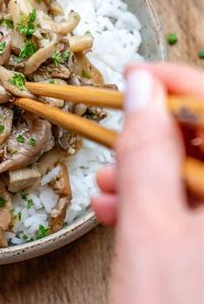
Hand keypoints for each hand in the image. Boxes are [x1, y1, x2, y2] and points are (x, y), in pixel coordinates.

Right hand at [92, 63, 203, 303]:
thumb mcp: (150, 228)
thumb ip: (146, 148)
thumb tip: (140, 88)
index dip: (176, 81)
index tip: (134, 75)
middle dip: (157, 137)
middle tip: (115, 137)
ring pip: (201, 176)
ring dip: (152, 174)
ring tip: (110, 187)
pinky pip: (199, 209)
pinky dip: (161, 205)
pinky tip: (123, 213)